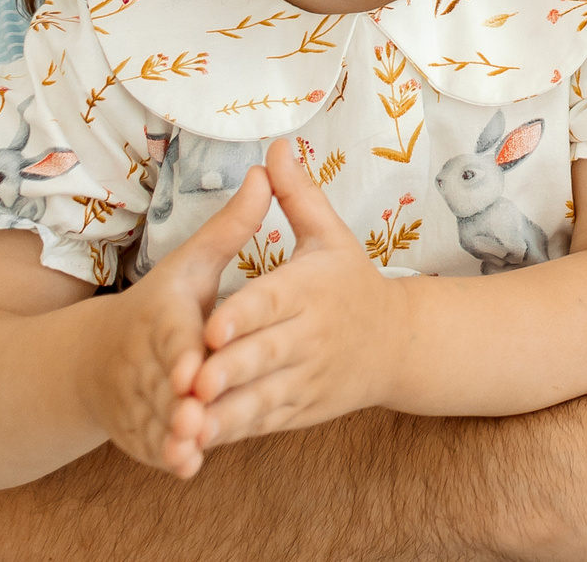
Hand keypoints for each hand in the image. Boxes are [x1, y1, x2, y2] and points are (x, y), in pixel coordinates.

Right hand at [81, 160, 272, 477]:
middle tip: (197, 413)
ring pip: (153, 414)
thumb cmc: (159, 304)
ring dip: (171, 430)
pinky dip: (165, 453)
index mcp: (157, 314)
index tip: (193, 365)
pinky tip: (188, 464)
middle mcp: (140, 358)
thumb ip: (231, 226)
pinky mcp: (134, 427)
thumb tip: (267, 170)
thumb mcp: (191, 264)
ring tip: (193, 444)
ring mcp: (133, 396)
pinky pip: (148, 442)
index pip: (169, 332)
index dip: (180, 349)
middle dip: (177, 397)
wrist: (95, 359)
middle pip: (160, 379)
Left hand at [189, 138, 401, 449]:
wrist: (398, 344)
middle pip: (267, 353)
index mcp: (313, 289)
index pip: (274, 301)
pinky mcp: (303, 409)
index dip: (242, 316)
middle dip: (230, 368)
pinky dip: (235, 432)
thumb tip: (275, 146)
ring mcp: (309, 377)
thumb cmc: (351, 283)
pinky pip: (266, 422)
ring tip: (188, 421)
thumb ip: (297, 195)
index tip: (210, 328)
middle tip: (190, 381)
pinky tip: (200, 441)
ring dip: (227, 412)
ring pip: (264, 396)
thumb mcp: (329, 236)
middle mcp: (313, 334)